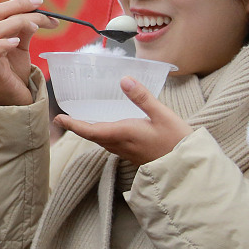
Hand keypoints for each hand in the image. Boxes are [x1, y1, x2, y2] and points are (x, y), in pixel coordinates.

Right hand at [0, 0, 57, 105]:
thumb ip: (24, 31)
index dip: (18, 3)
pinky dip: (4, 44)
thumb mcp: (20, 48)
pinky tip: (17, 42)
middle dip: (19, 7)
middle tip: (41, 7)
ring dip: (20, 22)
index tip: (40, 2)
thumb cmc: (14, 74)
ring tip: (37, 25)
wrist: (13, 101)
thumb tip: (38, 14)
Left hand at [53, 76, 191, 164]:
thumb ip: (142, 97)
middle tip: (63, 118)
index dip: (73, 125)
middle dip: (77, 127)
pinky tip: (106, 127)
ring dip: (88, 131)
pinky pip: (111, 143)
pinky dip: (102, 134)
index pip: (90, 130)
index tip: (59, 119)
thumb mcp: (162, 114)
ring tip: (79, 120)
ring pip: (101, 140)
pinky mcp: (134, 154)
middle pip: (92, 136)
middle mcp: (120, 144)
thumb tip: (124, 79)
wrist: (190, 168)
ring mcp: (127, 151)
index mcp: (123, 134)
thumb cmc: (178, 141)